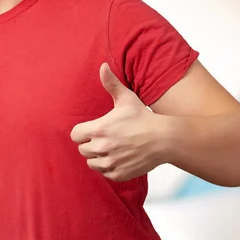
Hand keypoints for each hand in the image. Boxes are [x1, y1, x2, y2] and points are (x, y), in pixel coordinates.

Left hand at [70, 63, 165, 180]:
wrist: (164, 139)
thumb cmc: (143, 118)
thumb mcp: (126, 99)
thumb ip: (111, 83)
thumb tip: (103, 66)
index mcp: (99, 129)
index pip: (75, 135)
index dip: (82, 131)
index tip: (93, 129)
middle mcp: (102, 147)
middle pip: (82, 149)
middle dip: (90, 143)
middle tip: (105, 137)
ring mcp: (110, 162)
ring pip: (91, 162)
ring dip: (98, 156)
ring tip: (112, 147)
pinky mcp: (118, 174)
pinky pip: (103, 172)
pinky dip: (108, 166)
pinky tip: (119, 157)